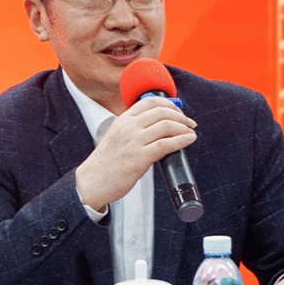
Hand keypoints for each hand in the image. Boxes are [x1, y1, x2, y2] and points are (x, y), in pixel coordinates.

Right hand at [75, 96, 196, 210]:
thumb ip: (133, 129)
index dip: (169, 104)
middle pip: (162, 112)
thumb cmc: (106, 163)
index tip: (178, 111)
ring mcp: (134, 142)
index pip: (150, 102)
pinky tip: (188, 140)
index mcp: (123, 120)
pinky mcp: (140, 158)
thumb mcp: (116, 137)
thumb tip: (158, 126)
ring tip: (191, 132)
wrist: (92, 182)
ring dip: (184, 128)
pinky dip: (182, 140)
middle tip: (189, 123)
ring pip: (167, 126)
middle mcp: (129, 127)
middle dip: (181, 116)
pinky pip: (166, 144)